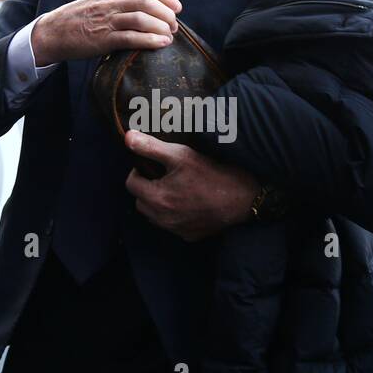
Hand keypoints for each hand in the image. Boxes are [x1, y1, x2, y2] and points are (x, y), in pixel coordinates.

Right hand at [31, 0, 181, 65]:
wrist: (52, 32)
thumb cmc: (78, 19)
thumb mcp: (100, 2)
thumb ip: (121, 3)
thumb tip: (149, 10)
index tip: (177, 7)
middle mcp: (111, 3)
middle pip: (148, 3)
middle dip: (167, 15)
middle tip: (174, 27)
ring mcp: (107, 21)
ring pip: (142, 19)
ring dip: (161, 28)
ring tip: (169, 36)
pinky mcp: (103, 40)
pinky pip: (131, 38)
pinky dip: (150, 41)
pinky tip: (161, 44)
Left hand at [124, 131, 261, 241]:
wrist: (245, 199)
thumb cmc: (213, 175)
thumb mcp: (181, 155)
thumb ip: (152, 147)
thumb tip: (127, 137)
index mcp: (157, 198)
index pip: (131, 184)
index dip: (139, 171)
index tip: (153, 165)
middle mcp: (162, 219)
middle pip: (140, 202)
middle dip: (147, 188)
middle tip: (164, 175)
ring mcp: (176, 229)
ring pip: (154, 216)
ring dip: (158, 203)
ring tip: (175, 188)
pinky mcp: (189, 235)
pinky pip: (172, 226)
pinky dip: (174, 215)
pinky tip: (189, 203)